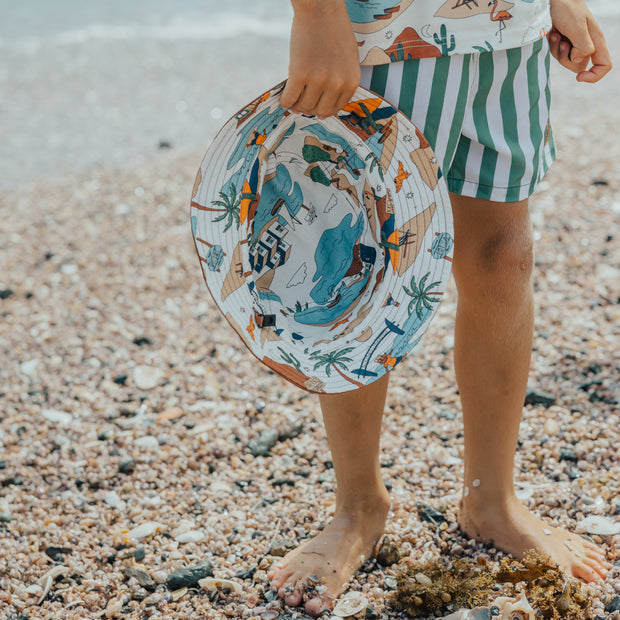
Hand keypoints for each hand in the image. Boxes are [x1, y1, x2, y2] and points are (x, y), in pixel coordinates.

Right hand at [281, 0, 360, 117]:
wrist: (320, 9)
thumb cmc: (334, 30)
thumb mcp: (348, 59)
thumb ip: (341, 82)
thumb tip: (324, 109)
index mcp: (351, 81)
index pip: (336, 108)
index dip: (324, 109)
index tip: (316, 107)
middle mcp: (337, 83)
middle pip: (320, 110)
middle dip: (310, 109)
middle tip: (303, 104)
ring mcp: (318, 80)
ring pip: (304, 106)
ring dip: (297, 106)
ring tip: (293, 100)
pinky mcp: (300, 73)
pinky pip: (290, 98)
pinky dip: (285, 102)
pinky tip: (283, 99)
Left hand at [548, 0, 611, 81]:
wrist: (552, 0)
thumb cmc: (567, 9)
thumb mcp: (577, 27)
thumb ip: (582, 46)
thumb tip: (578, 60)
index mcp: (596, 40)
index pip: (604, 65)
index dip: (594, 75)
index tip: (579, 77)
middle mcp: (586, 44)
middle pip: (579, 66)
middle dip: (567, 58)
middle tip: (564, 41)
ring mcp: (574, 44)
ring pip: (566, 61)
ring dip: (558, 50)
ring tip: (558, 34)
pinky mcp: (562, 43)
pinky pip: (557, 54)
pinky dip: (553, 46)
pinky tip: (553, 33)